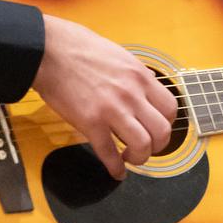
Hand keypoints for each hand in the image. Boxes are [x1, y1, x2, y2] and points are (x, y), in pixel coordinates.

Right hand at [33, 15, 177, 178]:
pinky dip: (115, 168)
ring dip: (140, 158)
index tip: (157, 129)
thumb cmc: (82, 50)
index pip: (170, 109)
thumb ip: (137, 77)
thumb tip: (147, 88)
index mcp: (142, 78)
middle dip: (158, 146)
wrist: (51, 51)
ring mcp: (112, 110)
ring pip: (142, 145)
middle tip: (148, 148)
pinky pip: (108, 153)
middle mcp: (132, 95)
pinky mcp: (90, 123)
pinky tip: (116, 172)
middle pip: (162, 131)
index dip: (167, 124)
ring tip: (131, 158)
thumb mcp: (122, 57)